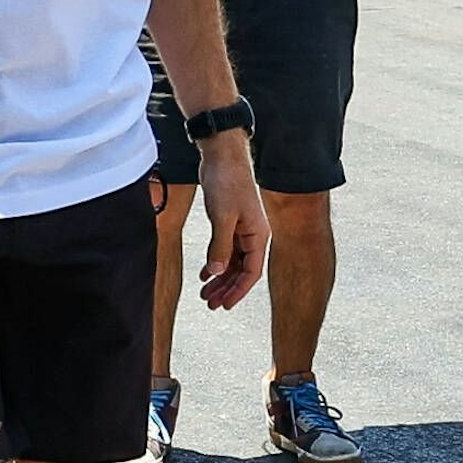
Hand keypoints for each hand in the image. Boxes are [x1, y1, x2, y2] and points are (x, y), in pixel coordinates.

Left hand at [195, 134, 267, 309]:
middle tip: (210, 304)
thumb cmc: (226, 182)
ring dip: (219, 278)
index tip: (224, 306)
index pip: (251, 272)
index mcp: (258, 235)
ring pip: (232, 262)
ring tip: (204, 293)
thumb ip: (221, 245)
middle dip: (226, 289)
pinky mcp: (229, 223)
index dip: (237, 291)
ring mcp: (241, 230)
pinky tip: (204, 274)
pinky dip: (215, 263)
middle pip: (241, 270)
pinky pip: (224, 250)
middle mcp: (253, 235)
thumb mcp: (222, 217)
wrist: (221, 156)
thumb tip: (217, 271)